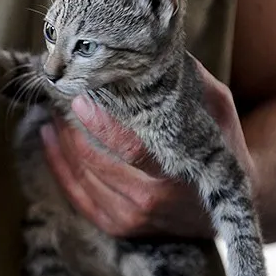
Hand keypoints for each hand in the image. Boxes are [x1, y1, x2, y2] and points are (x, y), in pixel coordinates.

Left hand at [40, 57, 255, 238]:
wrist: (225, 204)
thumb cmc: (220, 147)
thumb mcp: (216, 110)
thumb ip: (188, 82)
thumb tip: (154, 48)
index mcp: (179, 171)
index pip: (131, 150)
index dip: (100, 125)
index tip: (80, 99)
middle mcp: (152, 199)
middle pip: (96, 163)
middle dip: (71, 129)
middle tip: (58, 98)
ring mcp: (132, 218)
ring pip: (81, 177)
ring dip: (60, 143)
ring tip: (52, 114)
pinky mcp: (117, 226)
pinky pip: (77, 196)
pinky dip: (59, 166)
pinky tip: (50, 141)